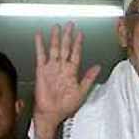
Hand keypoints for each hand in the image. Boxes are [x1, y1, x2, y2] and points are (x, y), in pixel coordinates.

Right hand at [34, 22, 100, 138]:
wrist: (51, 113)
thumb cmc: (66, 106)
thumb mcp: (81, 92)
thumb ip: (89, 78)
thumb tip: (98, 67)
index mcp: (72, 73)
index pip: (76, 54)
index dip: (78, 44)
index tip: (81, 34)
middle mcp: (62, 68)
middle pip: (66, 48)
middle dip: (68, 36)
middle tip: (70, 25)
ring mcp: (52, 68)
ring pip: (55, 49)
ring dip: (56, 38)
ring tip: (58, 27)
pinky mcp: (42, 70)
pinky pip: (41, 55)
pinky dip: (40, 45)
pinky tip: (40, 36)